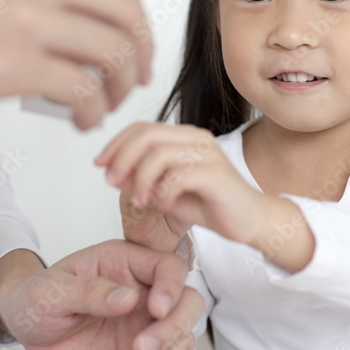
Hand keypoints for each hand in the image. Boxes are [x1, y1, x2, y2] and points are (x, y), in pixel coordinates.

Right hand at [0, 0, 151, 129]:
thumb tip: (56, 17)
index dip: (129, 25)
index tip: (129, 48)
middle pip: (127, 16)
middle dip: (142, 54)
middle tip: (135, 79)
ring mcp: (30, 18)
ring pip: (114, 54)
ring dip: (119, 87)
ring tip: (103, 106)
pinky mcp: (14, 62)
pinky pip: (83, 91)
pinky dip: (92, 111)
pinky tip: (79, 121)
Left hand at [0, 242, 202, 349]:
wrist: (28, 328)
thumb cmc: (38, 296)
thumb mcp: (53, 290)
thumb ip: (90, 291)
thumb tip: (129, 297)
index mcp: (126, 263)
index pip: (169, 267)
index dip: (171, 288)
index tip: (155, 311)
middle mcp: (144, 292)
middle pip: (188, 303)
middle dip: (173, 329)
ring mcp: (146, 324)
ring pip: (183, 339)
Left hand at [96, 123, 268, 246]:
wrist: (250, 221)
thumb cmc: (212, 205)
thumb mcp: (166, 193)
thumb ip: (142, 181)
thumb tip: (112, 172)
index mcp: (184, 137)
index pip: (142, 128)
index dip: (116, 143)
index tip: (99, 164)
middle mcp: (196, 138)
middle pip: (147, 134)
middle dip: (122, 157)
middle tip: (111, 181)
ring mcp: (207, 154)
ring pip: (159, 153)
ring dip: (140, 179)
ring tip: (138, 201)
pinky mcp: (215, 174)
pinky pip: (178, 176)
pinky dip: (161, 191)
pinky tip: (160, 204)